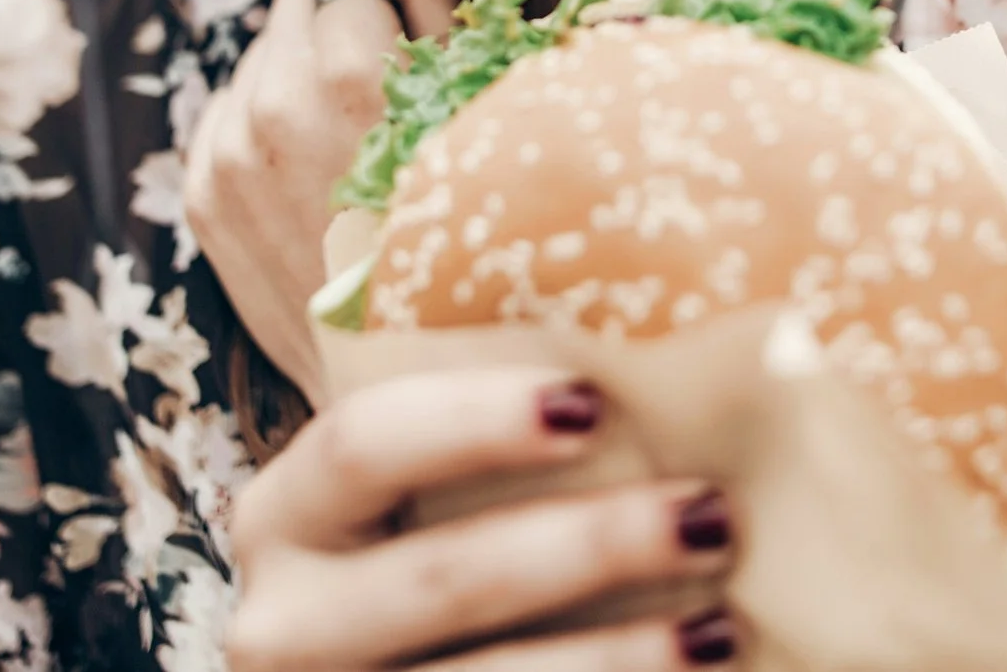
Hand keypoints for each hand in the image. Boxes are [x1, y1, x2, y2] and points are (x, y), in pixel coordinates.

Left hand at [185, 0, 458, 403]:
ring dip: (302, 67)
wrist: (418, 390)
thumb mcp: (483, 108)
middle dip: (341, 13)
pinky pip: (229, 111)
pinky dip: (267, 120)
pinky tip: (321, 165)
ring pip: (261, 53)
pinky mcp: (202, 197)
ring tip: (360, 131)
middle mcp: (272, 106)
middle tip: (393, 71)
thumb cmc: (483, 245)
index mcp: (349, 74)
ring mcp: (226, 155)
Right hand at [227, 365, 738, 670]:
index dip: (474, 420)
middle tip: (707, 514)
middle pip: (444, 576)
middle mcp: (286, 621)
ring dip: (618, 655)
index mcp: (285, 514)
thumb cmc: (417, 556)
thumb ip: (478, 438)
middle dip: (586, 547)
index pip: (363, 442)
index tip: (593, 401)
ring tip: (721, 625)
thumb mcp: (405, 500)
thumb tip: (636, 364)